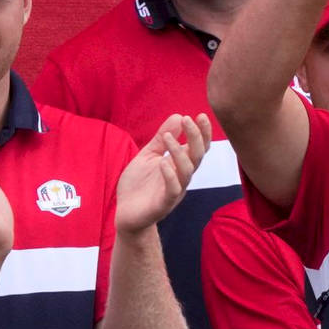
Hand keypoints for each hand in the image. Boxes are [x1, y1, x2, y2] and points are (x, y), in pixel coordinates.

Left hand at [115, 114, 211, 233]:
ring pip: (187, 171)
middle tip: (188, 120)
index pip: (199, 147)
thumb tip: (178, 115)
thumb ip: (161, 139)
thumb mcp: (148, 156)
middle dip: (196, 137)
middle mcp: (181, 177)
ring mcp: (174, 190)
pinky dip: (170, 176)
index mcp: (179, 165)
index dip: (203, 133)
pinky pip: (173, 190)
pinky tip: (163, 162)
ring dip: (179, 152)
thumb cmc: (139, 185)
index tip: (201, 115)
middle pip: (197, 156)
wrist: (126, 213)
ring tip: (167, 137)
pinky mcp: (163, 203)